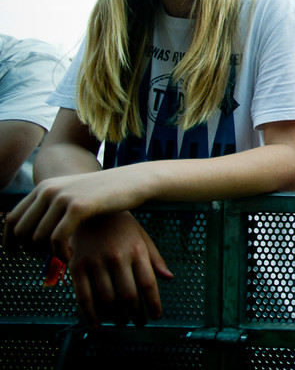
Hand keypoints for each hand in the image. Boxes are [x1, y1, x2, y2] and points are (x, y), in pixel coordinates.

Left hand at [4, 168, 149, 261]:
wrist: (134, 181)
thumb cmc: (107, 195)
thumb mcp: (75, 198)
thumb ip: (53, 210)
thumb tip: (32, 233)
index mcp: (44, 187)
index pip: (12, 219)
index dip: (8, 241)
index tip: (15, 256)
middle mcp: (49, 190)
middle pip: (21, 230)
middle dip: (29, 251)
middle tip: (46, 259)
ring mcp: (62, 197)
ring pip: (37, 237)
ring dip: (47, 254)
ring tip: (62, 258)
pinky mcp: (78, 207)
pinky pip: (56, 239)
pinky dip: (60, 253)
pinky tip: (70, 257)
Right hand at [67, 212, 172, 326]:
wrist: (90, 211)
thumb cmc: (121, 227)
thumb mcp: (142, 237)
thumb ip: (155, 258)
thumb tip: (169, 278)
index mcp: (136, 250)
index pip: (148, 283)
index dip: (153, 304)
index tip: (156, 316)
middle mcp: (117, 257)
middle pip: (128, 295)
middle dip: (136, 314)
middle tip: (139, 322)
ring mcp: (95, 262)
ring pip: (107, 300)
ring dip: (115, 317)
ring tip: (122, 321)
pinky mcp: (76, 267)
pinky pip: (83, 297)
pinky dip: (90, 315)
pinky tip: (97, 325)